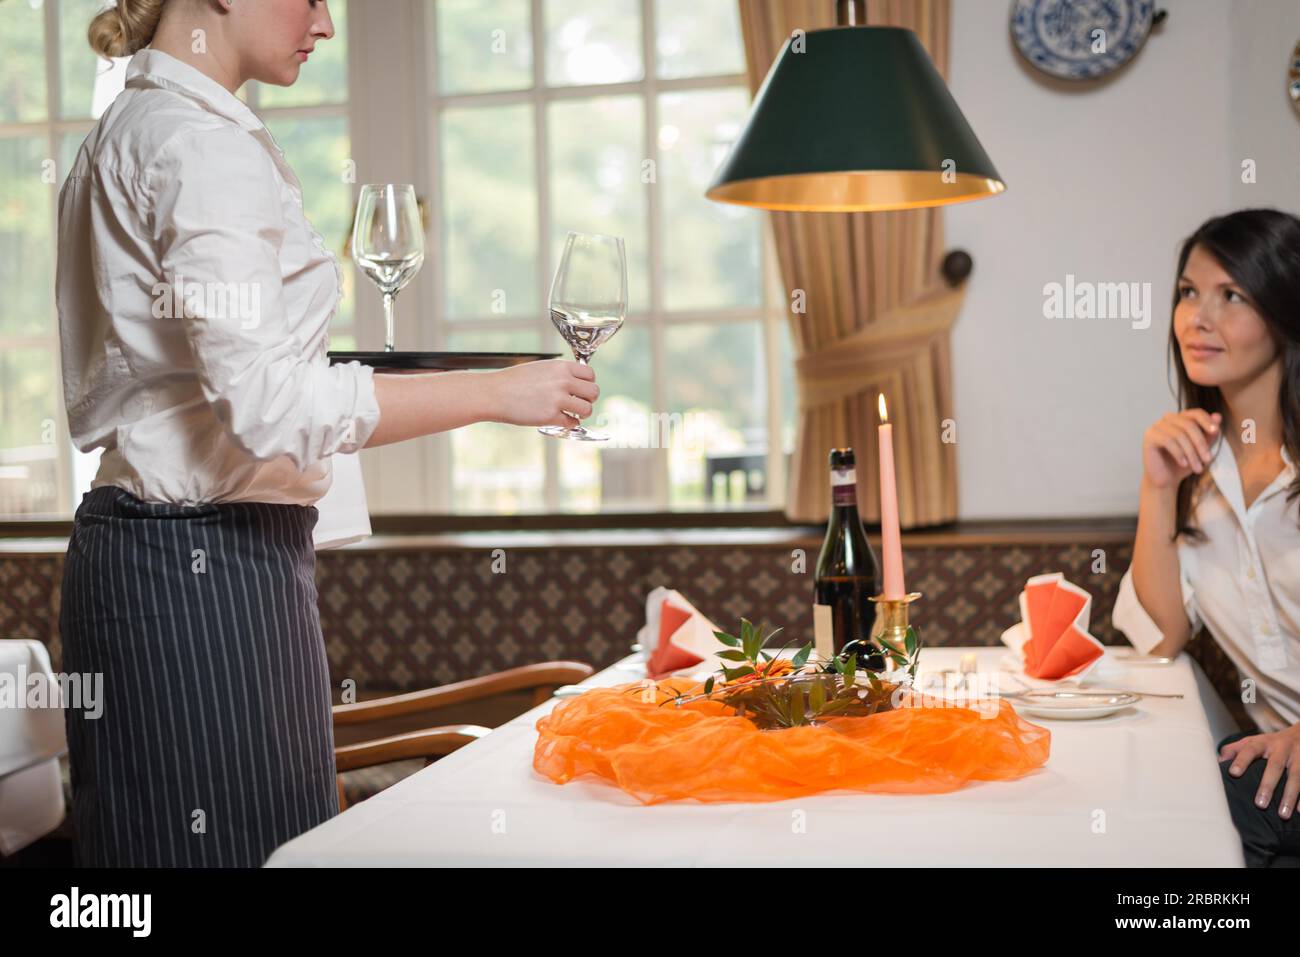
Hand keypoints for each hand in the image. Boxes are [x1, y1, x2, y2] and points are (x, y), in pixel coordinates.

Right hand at [484, 359, 598, 428]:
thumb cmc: (514, 381)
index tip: (581, 389)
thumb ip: (560, 373)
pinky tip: (559, 420)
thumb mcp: (540, 368)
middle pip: (594, 392)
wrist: (494, 393)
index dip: (588, 383)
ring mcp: (557, 399)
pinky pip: (572, 423)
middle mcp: (562, 381)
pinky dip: (568, 423)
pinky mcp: (550, 416)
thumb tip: (577, 383)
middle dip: (588, 399)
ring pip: (587, 409)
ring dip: (581, 413)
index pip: (590, 374)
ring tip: (570, 413)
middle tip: (578, 403)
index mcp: (560, 367)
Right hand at [1142, 409, 1219, 488]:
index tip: (1215, 432)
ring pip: (1179, 434)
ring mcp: (1156, 427)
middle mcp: (1167, 419)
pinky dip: (1179, 453)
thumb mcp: (1201, 449)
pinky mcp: (1149, 437)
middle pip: (1188, 425)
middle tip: (1208, 460)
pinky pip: (1168, 441)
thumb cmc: (1183, 463)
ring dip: (1191, 453)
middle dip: (1200, 443)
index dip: (1206, 421)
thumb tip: (1218, 416)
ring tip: (1197, 468)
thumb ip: (1210, 434)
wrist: (1165, 480)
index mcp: (1180, 419)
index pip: (1195, 413)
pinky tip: (1184, 464)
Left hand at [1220, 722, 1299, 818]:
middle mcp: (1282, 748)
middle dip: (1268, 785)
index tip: (1233, 773)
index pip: (1250, 749)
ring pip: (1296, 776)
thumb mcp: (1253, 741)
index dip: (1241, 760)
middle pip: (1275, 766)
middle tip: (1260, 805)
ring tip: (1283, 815)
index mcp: (1264, 743)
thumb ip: (1235, 750)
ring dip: (1290, 796)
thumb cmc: (1272, 743)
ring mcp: (1299, 757)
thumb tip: (1217, 762)